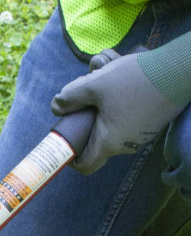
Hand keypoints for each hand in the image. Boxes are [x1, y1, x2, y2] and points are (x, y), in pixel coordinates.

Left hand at [51, 50, 184, 173]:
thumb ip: (71, 97)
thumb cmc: (134, 79)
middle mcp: (126, 145)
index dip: (72, 159)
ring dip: (104, 106)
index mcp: (109, 142)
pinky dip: (121, 103)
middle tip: (85, 97)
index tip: (67, 144)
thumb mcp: (94, 84)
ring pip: (113, 126)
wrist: (179, 69)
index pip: (85, 166)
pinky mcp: (153, 124)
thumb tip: (56, 106)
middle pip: (97, 141)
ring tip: (104, 76)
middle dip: (86, 120)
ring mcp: (142, 136)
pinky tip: (123, 80)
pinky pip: (129, 119)